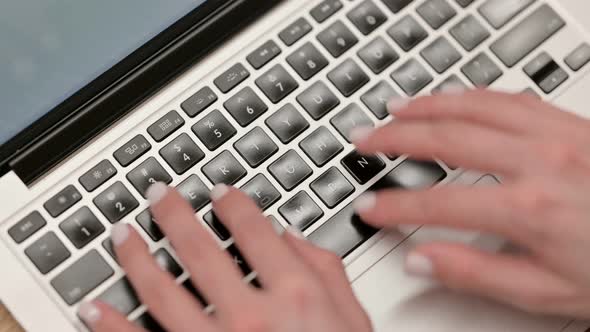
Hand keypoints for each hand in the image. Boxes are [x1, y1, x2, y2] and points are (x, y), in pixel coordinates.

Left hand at [78, 183, 370, 331]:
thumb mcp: (353, 320)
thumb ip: (327, 271)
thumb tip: (293, 237)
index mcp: (295, 296)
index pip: (253, 230)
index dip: (232, 203)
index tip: (218, 193)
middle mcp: (251, 316)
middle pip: (199, 249)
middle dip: (173, 214)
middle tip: (158, 194)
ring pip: (160, 291)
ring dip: (135, 257)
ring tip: (121, 236)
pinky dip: (111, 326)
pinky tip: (94, 308)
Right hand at [351, 89, 589, 318]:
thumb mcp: (546, 292)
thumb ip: (476, 274)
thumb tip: (422, 258)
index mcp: (530, 208)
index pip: (439, 202)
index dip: (396, 204)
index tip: (371, 206)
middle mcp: (541, 161)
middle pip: (448, 138)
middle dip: (396, 138)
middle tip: (365, 138)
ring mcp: (559, 135)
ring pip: (476, 105)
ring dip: (429, 104)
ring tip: (395, 106)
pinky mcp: (573, 123)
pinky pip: (511, 97)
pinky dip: (472, 94)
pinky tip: (454, 98)